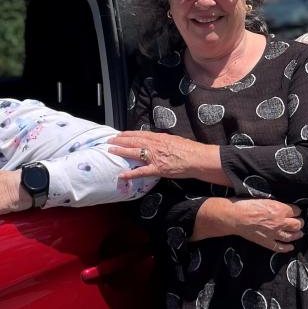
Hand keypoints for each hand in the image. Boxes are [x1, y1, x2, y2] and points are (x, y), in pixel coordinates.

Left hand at [109, 131, 224, 183]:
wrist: (197, 158)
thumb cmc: (190, 149)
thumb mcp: (175, 140)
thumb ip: (165, 141)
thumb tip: (159, 141)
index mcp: (159, 138)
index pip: (140, 134)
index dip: (129, 134)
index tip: (121, 133)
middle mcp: (154, 145)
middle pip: (134, 141)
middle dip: (120, 140)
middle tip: (110, 140)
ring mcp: (154, 157)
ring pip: (134, 152)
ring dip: (121, 151)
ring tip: (110, 150)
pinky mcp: (157, 169)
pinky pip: (141, 172)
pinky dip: (130, 173)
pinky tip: (121, 175)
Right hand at [225, 198, 303, 251]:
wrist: (235, 217)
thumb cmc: (247, 205)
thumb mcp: (265, 199)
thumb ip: (276, 204)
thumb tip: (283, 206)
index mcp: (280, 209)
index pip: (296, 211)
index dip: (297, 211)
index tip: (296, 211)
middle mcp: (280, 222)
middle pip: (297, 224)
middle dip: (300, 223)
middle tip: (299, 222)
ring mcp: (274, 234)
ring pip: (291, 236)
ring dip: (297, 234)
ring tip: (300, 233)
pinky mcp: (267, 242)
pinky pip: (280, 247)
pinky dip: (287, 248)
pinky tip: (291, 247)